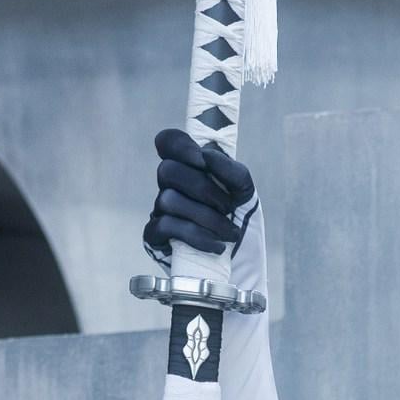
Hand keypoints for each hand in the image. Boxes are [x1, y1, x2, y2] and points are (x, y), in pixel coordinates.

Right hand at [143, 125, 257, 268]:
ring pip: (168, 200)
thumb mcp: (243, 191)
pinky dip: (195, 236)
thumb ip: (231, 169)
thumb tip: (206, 156)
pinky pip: (165, 227)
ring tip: (230, 233)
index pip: (168, 142)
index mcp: (188, 167)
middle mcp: (170, 185)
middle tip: (228, 207)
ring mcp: (160, 210)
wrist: (242, 258)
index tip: (202, 160)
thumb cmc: (238, 218)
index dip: (179, 146)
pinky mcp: (155, 235)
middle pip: (168, 171)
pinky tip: (216, 245)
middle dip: (203, 190)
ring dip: (206, 218)